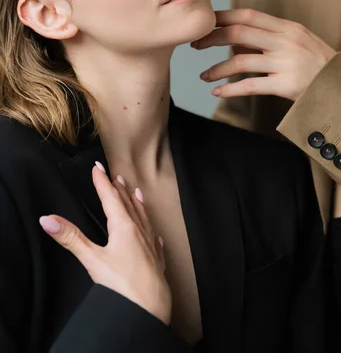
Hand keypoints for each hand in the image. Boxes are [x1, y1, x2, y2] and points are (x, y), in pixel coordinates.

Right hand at [39, 163, 170, 324]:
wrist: (151, 308)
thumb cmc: (122, 284)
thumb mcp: (92, 259)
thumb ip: (71, 238)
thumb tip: (48, 220)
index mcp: (123, 227)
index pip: (110, 198)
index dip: (102, 182)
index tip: (97, 167)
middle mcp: (139, 231)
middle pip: (127, 204)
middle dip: (119, 189)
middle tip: (114, 176)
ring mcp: (150, 245)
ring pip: (143, 217)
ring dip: (137, 203)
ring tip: (136, 192)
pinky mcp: (156, 260)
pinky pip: (154, 238)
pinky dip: (151, 230)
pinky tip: (155, 233)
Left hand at [192, 9, 335, 100]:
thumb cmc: (317, 65)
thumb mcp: (296, 44)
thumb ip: (266, 40)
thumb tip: (233, 43)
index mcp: (287, 28)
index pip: (248, 15)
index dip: (223, 17)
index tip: (205, 22)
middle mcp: (285, 41)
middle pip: (238, 33)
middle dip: (211, 38)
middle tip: (195, 44)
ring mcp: (286, 63)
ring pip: (240, 61)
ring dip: (217, 69)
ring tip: (204, 75)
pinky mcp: (286, 85)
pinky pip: (250, 86)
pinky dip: (230, 89)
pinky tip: (218, 92)